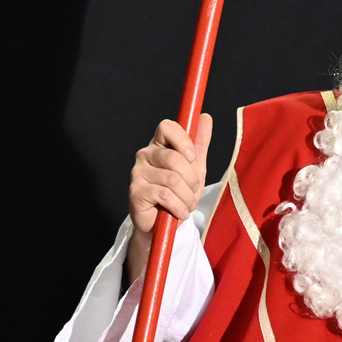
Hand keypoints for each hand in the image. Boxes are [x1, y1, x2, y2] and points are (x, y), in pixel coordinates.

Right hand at [126, 114, 212, 284]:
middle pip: (174, 158)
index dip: (183, 140)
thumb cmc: (178, 193)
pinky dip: (179, 207)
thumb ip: (199, 143)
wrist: (164, 224)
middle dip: (191, 179)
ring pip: (173, 180)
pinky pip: (165, 195)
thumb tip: (205, 117)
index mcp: (159, 145)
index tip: (192, 157)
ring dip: (187, 197)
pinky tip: (178, 212)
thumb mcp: (195, 168)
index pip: (166, 127)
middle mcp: (145, 155)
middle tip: (191, 191)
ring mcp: (138, 173)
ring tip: (186, 205)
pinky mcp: (135, 191)